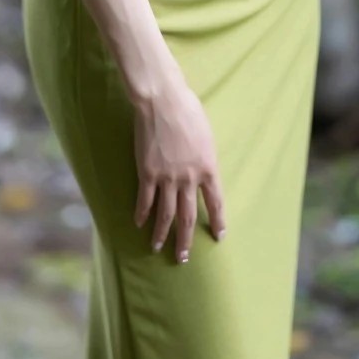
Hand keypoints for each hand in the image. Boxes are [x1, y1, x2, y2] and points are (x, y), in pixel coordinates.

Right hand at [132, 72, 226, 262]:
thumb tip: (204, 169)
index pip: (216, 202)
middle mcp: (189, 178)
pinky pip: (144, 199)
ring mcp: (167, 177)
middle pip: (188, 216)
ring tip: (157, 247)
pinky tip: (139, 223)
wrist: (162, 100)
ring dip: (161, 233)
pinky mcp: (147, 172)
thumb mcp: (206, 135)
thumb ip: (205, 157)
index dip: (218, 220)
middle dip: (185, 238)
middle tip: (183, 257)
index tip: (219, 236)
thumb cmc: (188, 109)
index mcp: (208, 167)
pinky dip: (142, 213)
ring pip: (165, 213)